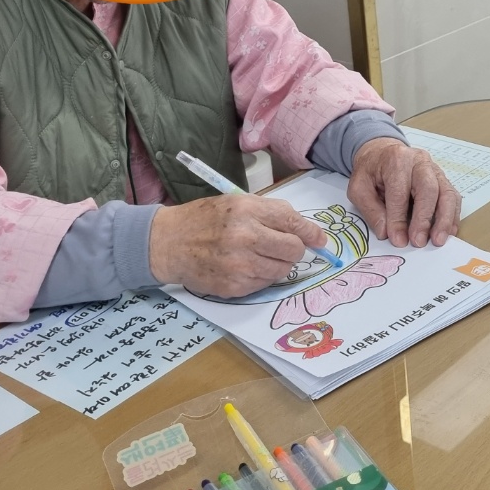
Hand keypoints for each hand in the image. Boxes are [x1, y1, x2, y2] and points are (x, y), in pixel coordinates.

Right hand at [149, 194, 329, 296]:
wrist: (168, 242)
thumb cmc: (205, 219)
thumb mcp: (237, 202)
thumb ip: (271, 212)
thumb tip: (305, 229)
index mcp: (247, 211)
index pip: (293, 223)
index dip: (312, 233)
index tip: (321, 240)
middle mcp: (244, 237)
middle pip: (293, 250)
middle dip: (294, 249)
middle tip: (282, 246)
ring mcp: (238, 265)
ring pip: (282, 270)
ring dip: (278, 264)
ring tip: (259, 255)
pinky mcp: (233, 286)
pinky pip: (264, 284)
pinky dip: (261, 277)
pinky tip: (245, 266)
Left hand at [346, 138, 460, 247]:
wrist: (382, 154)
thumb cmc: (371, 171)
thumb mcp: (358, 188)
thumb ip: (370, 210)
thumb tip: (386, 233)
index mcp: (396, 160)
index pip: (399, 191)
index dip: (398, 218)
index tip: (398, 240)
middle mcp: (419, 161)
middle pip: (428, 189)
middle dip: (424, 218)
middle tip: (419, 242)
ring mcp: (435, 169)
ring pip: (446, 193)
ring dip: (444, 219)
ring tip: (438, 240)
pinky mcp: (443, 179)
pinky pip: (453, 197)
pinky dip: (452, 216)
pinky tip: (448, 232)